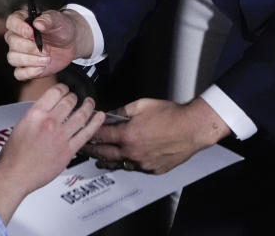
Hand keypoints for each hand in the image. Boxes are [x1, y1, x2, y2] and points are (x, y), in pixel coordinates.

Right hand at [0, 83, 103, 223]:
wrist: (14, 175)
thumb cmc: (14, 154)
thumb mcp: (21, 124)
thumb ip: (36, 114)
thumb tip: (47, 108)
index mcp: (36, 114)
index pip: (56, 91)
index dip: (63, 88)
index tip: (65, 89)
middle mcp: (50, 122)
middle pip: (70, 101)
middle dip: (74, 96)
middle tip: (76, 97)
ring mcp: (61, 136)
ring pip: (81, 115)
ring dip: (88, 106)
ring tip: (90, 102)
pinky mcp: (69, 150)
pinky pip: (86, 133)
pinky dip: (95, 123)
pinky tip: (99, 116)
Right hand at [4, 7, 91, 80]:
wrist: (71, 42)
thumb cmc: (62, 27)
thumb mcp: (58, 20)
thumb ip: (48, 19)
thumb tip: (38, 23)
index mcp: (22, 21)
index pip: (12, 22)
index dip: (19, 27)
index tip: (31, 33)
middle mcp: (17, 36)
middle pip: (13, 42)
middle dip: (30, 47)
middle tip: (46, 49)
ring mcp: (20, 53)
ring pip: (13, 58)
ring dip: (31, 60)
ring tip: (47, 58)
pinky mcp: (25, 67)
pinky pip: (19, 73)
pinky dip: (30, 72)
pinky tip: (42, 68)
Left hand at [84, 96, 229, 173]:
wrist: (192, 128)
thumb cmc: (170, 114)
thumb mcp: (142, 105)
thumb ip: (122, 111)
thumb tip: (109, 115)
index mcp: (127, 136)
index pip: (100, 137)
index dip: (89, 134)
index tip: (83, 133)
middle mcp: (132, 153)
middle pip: (104, 155)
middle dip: (91, 151)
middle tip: (83, 149)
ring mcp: (142, 164)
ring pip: (118, 165)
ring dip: (106, 161)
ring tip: (98, 160)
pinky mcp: (152, 170)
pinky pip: (134, 168)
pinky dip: (126, 163)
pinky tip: (124, 160)